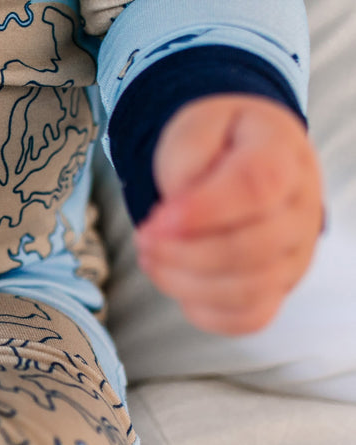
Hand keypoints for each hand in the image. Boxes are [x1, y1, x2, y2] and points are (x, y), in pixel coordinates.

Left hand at [136, 93, 321, 335]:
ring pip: (250, 290)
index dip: (205, 210)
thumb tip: (180, 205)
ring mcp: (295, 254)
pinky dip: (205, 311)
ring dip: (186, 281)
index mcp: (284, 158)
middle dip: (183, 251)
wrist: (243, 156)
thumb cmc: (219, 143)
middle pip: (253, 249)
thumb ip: (188, 156)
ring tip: (150, 256)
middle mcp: (301, 211)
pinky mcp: (278, 286)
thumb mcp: (196, 126)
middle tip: (144, 237)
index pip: (257, 188)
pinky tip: (175, 280)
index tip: (159, 219)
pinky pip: (250, 318)